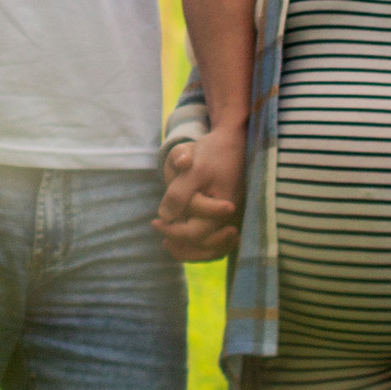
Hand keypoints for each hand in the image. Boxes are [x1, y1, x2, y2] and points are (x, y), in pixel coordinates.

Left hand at [154, 118, 243, 261]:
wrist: (235, 140)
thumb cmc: (214, 153)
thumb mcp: (193, 169)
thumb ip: (179, 194)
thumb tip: (165, 217)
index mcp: (223, 209)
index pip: (195, 234)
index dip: (172, 231)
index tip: (155, 222)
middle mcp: (230, 218)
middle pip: (206, 247)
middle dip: (182, 246)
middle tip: (163, 240)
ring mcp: (233, 218)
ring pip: (214, 247)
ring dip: (192, 250)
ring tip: (171, 246)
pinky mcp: (230, 215)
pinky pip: (217, 239)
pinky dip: (202, 244)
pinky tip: (184, 242)